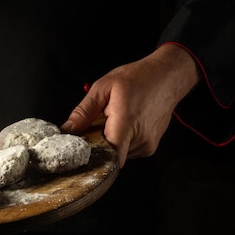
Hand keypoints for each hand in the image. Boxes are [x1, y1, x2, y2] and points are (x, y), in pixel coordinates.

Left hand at [61, 44, 199, 167]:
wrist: (167, 77)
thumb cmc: (137, 78)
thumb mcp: (103, 87)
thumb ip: (84, 111)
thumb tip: (67, 130)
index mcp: (126, 123)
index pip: (109, 157)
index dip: (92, 157)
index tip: (79, 151)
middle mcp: (140, 139)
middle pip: (110, 155)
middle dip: (97, 145)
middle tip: (92, 127)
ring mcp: (148, 145)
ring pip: (118, 154)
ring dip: (109, 142)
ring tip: (109, 122)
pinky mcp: (151, 147)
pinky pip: (128, 150)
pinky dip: (120, 141)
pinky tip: (120, 124)